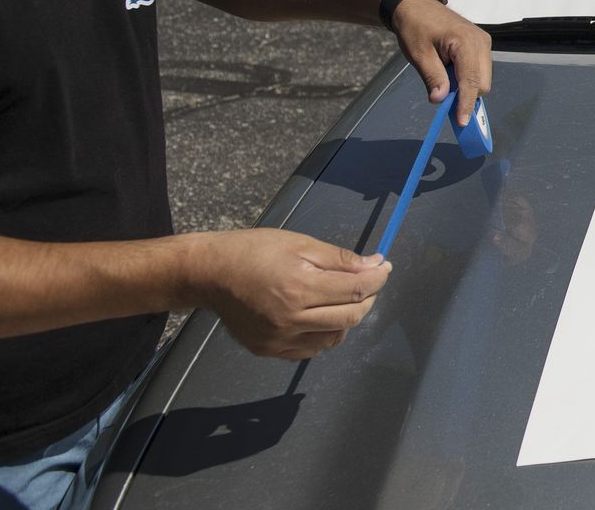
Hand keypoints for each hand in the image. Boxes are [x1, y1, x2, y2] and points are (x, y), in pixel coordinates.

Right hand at [195, 230, 392, 359]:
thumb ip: (340, 260)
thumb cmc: (254, 251)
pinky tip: (318, 316)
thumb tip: (375, 265)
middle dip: (367, 299)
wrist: (209, 274)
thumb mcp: (300, 244)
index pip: (355, 291)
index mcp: (298, 288)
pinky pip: (310, 350)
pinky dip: (322, 334)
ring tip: (339, 299)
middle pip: (350, 318)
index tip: (385, 268)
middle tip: (368, 283)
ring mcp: (278, 339)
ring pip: (333, 339)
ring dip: (346, 319)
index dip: (377, 279)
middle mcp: (289, 320)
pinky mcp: (268, 350)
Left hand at [390, 0, 492, 126]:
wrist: (415, 6)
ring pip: (483, 78)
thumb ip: (433, 77)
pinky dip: (467, 78)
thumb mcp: (419, 54)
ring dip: (466, 87)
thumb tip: (440, 100)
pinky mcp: (480, 45)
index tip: (462, 121)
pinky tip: (450, 75)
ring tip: (444, 82)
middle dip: (466, 96)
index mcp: (466, 42)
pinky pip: (480, 69)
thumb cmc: (415, 26)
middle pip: (483, 83)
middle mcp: (480, 42)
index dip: (466, 103)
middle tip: (444, 100)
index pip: (472, 81)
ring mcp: (483, 43)